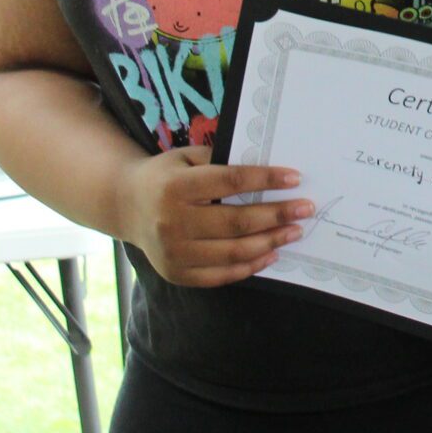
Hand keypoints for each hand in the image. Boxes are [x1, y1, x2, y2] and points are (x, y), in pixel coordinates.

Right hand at [114, 145, 309, 287]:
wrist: (125, 204)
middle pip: (236, 222)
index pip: (230, 182)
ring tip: (295, 231)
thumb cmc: (166, 176)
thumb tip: (269, 171)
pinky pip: (221, 275)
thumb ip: (221, 161)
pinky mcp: (177, 274)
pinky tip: (271, 253)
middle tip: (306, 208)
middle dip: (277, 215)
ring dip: (270, 242)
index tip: (295, 178)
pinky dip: (250, 267)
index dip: (265, 180)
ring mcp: (173, 253)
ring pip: (233, 252)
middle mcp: (173, 223)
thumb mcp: (186, 157)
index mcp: (175, 187)